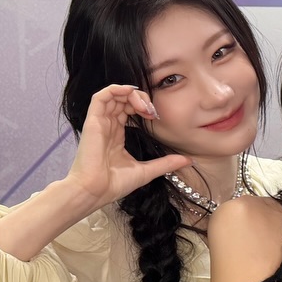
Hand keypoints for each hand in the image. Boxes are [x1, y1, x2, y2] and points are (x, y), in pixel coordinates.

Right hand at [63, 84, 190, 208]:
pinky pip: (100, 97)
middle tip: (152, 110)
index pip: (128, 110)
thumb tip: (188, 161)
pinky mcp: (92, 121)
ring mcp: (99, 123)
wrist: (95, 192)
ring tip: (144, 106)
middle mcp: (107, 126)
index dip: (143, 107)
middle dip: (140, 99)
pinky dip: (116, 89)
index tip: (156, 116)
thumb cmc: (114, 184)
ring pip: (113, 95)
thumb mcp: (146, 171)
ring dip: (131, 94)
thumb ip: (166, 163)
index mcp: (116, 134)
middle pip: (122, 100)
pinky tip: (131, 93)